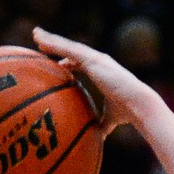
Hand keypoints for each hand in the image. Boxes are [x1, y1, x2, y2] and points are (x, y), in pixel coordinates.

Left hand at [33, 27, 148, 135]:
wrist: (138, 103)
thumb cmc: (128, 112)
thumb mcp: (111, 118)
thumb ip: (103, 125)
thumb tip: (96, 138)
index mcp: (101, 70)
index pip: (80, 63)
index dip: (67, 62)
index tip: (57, 64)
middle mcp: (97, 60)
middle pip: (71, 50)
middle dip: (56, 45)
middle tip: (39, 41)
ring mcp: (94, 58)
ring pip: (67, 46)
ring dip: (50, 40)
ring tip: (35, 35)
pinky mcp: (92, 59)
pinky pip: (68, 49)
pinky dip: (54, 44)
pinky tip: (40, 41)